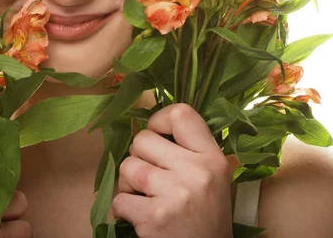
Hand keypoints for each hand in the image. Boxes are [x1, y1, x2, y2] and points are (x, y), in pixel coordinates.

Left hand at [112, 103, 232, 237]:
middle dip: (139, 157)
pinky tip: (140, 216)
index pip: (180, 114)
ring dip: (128, 183)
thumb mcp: (212, 177)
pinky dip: (124, 208)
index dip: (159, 120)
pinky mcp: (155, 217)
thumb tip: (150, 127)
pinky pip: (120, 198)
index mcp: (213, 158)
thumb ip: (189, 150)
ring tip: (144, 197)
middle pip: (143, 139)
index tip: (157, 135)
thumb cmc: (205, 216)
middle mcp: (197, 172)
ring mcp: (175, 194)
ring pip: (127, 166)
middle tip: (150, 177)